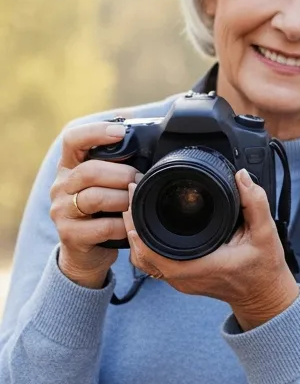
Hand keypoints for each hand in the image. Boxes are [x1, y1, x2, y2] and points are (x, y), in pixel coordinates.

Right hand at [50, 122, 140, 288]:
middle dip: (122, 174)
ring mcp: (62, 211)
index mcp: (70, 166)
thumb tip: (154, 149)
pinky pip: (102, 226)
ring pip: (94, 198)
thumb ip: (119, 165)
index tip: (121, 132)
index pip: (72, 139)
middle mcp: (61, 186)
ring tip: (135, 203)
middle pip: (89, 171)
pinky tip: (129, 225)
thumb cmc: (104, 210)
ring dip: (124, 200)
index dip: (95, 132)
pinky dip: (123, 225)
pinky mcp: (70, 235)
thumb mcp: (107, 184)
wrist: (87, 251)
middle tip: (140, 181)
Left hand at [125, 169, 299, 330]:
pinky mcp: (181, 280)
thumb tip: (241, 177)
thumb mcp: (266, 232)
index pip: (153, 251)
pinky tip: (148, 227)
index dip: (138, 227)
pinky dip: (145, 246)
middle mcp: (184, 276)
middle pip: (141, 253)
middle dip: (131, 223)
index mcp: (200, 265)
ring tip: (136, 209)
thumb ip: (255, 203)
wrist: (264, 294)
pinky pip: (153, 264)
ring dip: (136, 236)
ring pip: (143, 261)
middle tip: (133, 195)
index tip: (135, 199)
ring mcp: (180, 281)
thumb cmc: (264, 268)